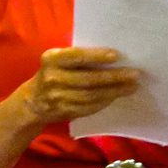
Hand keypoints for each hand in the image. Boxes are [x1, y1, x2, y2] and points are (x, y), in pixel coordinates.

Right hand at [22, 47, 139, 125]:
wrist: (32, 102)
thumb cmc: (53, 74)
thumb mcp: (57, 60)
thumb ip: (77, 56)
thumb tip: (112, 56)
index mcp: (51, 59)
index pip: (77, 56)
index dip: (97, 56)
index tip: (117, 56)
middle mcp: (53, 78)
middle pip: (89, 79)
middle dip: (114, 77)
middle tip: (134, 74)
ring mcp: (59, 98)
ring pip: (92, 95)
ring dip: (115, 91)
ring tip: (132, 86)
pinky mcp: (66, 112)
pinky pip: (90, 107)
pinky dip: (106, 101)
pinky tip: (118, 95)